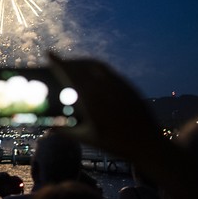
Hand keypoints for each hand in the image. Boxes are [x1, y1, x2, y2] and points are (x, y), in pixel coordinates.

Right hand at [47, 52, 162, 160]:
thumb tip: (49, 129)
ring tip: (75, 66)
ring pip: (96, 65)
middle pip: (82, 66)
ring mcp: (118, 84)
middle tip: (60, 63)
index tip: (49, 54)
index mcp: (91, 99)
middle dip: (68, 61)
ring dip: (82, 62)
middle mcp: (104, 87)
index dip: (58, 62)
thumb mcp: (88, 138)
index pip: (71, 74)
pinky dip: (96, 68)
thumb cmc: (115, 143)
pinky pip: (108, 71)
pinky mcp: (128, 86)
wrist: (148, 144)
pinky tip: (94, 74)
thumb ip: (66, 132)